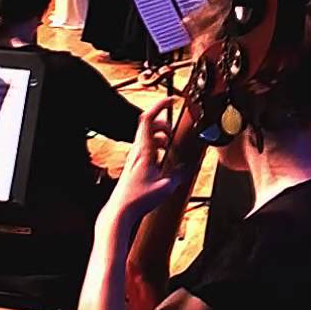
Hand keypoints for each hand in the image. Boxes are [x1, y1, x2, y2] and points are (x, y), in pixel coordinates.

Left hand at [106, 97, 186, 219]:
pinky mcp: (134, 163)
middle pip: (150, 124)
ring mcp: (134, 155)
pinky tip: (162, 160)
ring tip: (169, 147)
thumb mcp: (166, 187)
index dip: (161, 104)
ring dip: (161, 136)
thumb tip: (189, 167)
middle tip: (174, 133)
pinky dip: (157, 147)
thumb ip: (179, 174)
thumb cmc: (138, 198)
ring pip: (148, 135)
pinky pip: (146, 146)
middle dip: (165, 124)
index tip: (173, 99)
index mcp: (144, 149)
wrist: (121, 210)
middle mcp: (137, 149)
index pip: (149, 118)